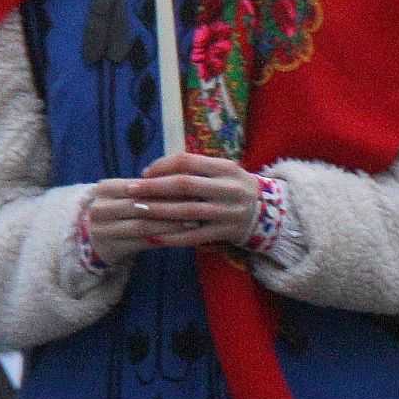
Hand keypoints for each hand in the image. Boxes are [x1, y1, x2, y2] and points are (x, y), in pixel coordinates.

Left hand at [87, 153, 263, 261]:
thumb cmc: (234, 188)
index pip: (188, 161)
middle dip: (154, 187)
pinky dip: (173, 237)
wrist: (267, 213)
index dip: (162, 166)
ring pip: (187, 211)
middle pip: (185, 185)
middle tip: (131, 190)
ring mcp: (228, 212)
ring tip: (137, 210)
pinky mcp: (226, 233)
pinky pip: (195, 237)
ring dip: (159, 211)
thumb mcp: (222, 172)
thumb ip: (195, 169)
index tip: (144, 173)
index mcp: (226, 168)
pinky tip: (153, 236)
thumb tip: (153, 172)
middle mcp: (229, 188)